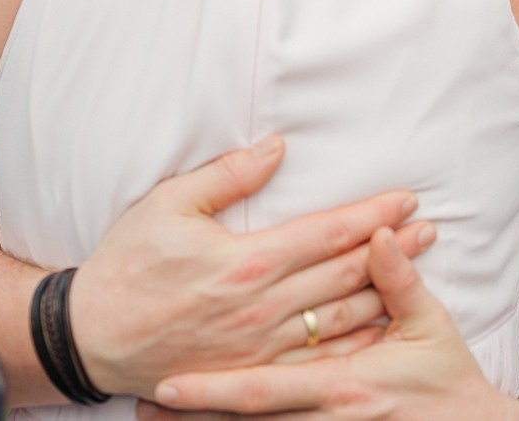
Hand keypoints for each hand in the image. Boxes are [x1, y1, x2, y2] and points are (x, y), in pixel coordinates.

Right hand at [69, 136, 433, 397]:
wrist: (90, 336)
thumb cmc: (126, 265)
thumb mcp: (168, 204)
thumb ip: (228, 174)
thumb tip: (276, 146)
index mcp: (247, 259)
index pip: (327, 232)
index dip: (372, 215)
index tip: (406, 200)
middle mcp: (262, 306)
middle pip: (345, 274)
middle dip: (392, 251)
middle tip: (428, 231)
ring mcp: (260, 345)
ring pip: (339, 319)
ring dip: (384, 293)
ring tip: (417, 272)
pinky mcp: (251, 372)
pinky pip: (316, 361)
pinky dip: (353, 344)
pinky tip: (378, 330)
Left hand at [140, 229, 518, 420]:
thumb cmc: (449, 380)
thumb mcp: (432, 327)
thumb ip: (400, 283)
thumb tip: (377, 234)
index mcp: (346, 382)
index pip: (267, 388)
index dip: (215, 388)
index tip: (167, 380)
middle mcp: (330, 418)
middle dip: (196, 415)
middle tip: (147, 402)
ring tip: (154, 416)